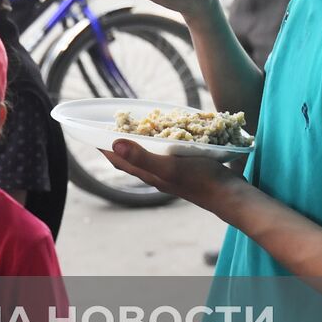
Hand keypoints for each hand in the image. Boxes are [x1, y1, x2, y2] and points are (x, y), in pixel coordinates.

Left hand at [100, 140, 244, 213]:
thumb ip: (142, 156)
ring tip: (135, 127)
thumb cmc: (200, 180)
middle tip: (111, 125)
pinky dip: (160, 143)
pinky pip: (166, 155)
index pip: (118, 160)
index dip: (102, 146)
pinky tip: (168, 136)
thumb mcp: (169, 166)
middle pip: (130, 158)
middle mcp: (156, 175)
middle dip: (117, 143)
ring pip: (148, 157)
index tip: (91, 130)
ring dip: (139, 143)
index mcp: (148, 174)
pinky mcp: (186, 170)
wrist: (230, 196)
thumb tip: (112, 143)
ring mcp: (171, 174)